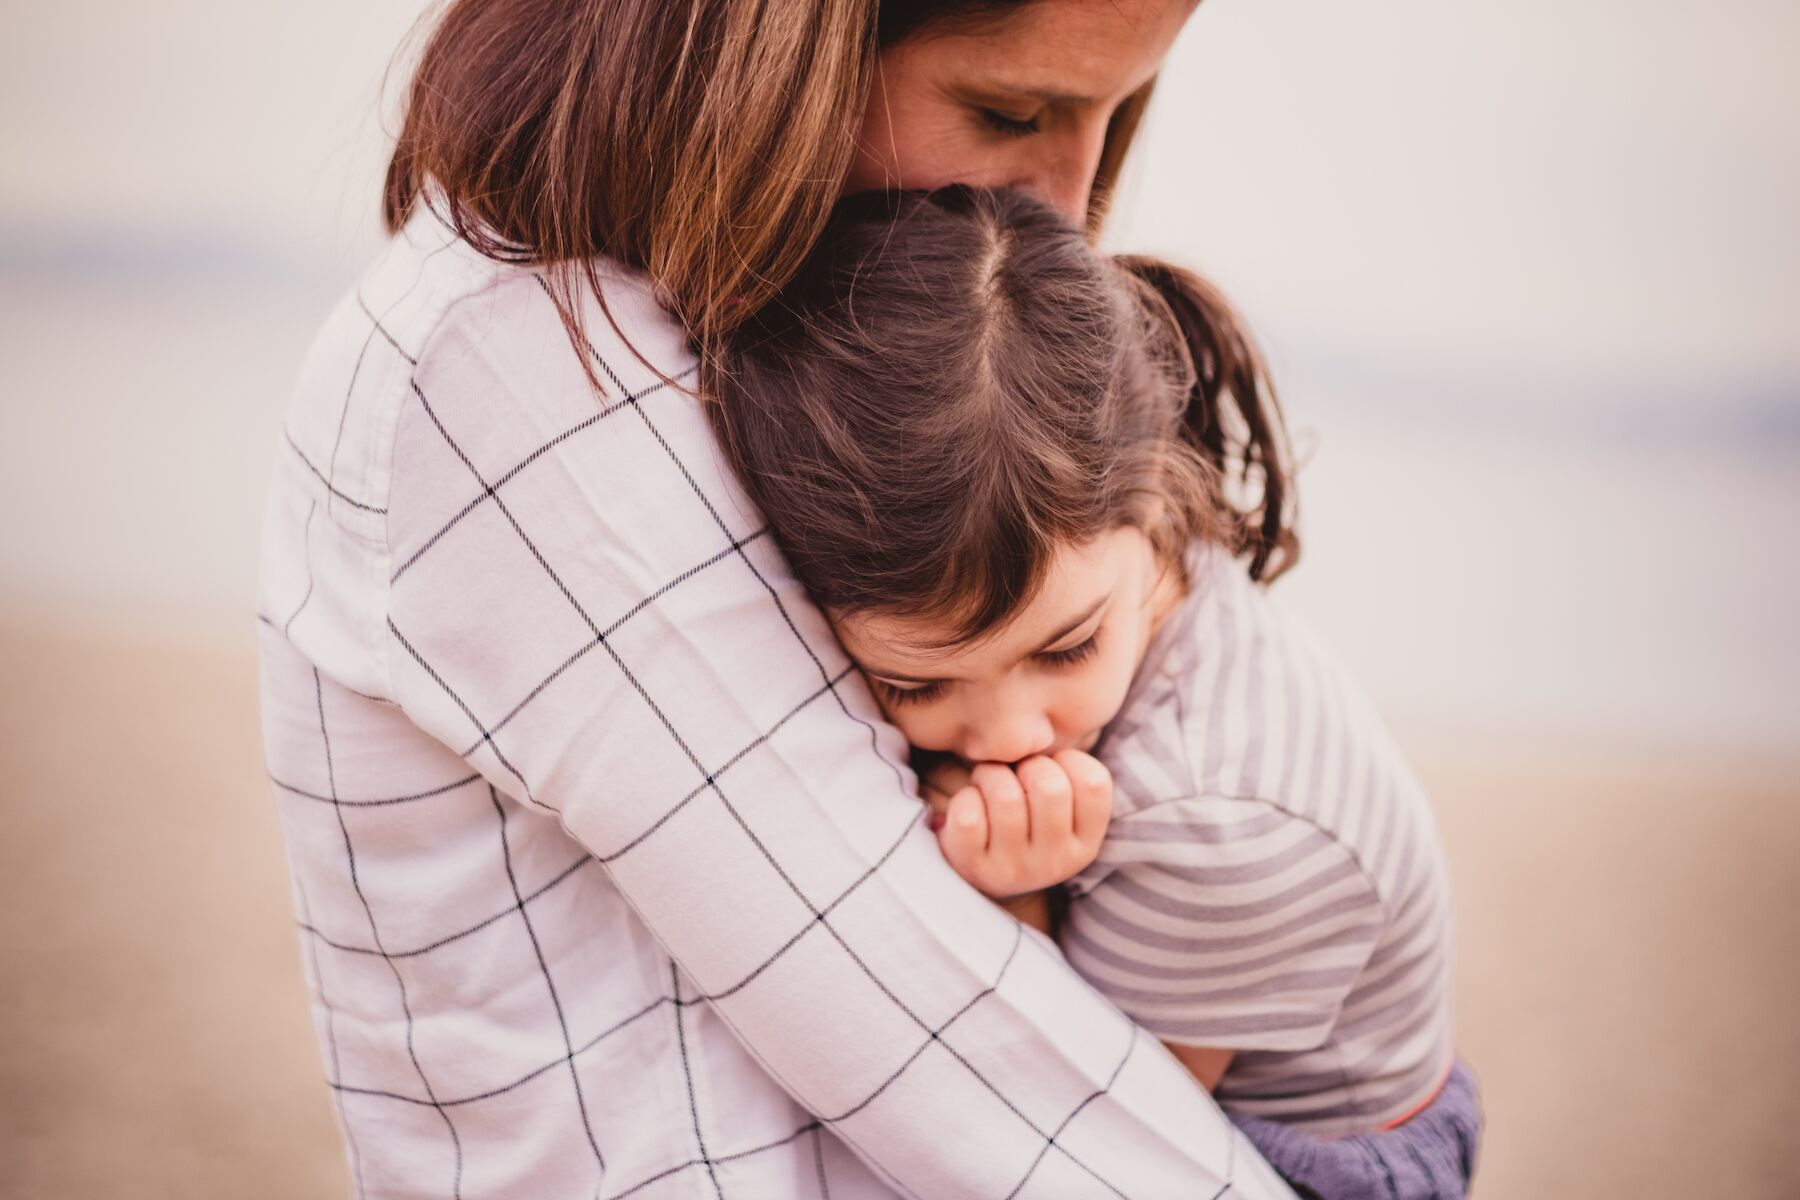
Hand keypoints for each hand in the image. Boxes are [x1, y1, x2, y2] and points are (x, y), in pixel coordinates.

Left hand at [921, 751, 1111, 898]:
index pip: (1094, 783)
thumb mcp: (1060, 807)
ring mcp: (1016, 869)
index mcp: (1086, 842)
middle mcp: (1056, 862)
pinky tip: (969, 806)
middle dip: (1026, 764)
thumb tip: (1054, 714)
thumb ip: (1067, 773)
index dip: (1069, 760)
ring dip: (990, 776)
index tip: (1052, 767)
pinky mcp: (975, 869)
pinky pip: (969, 816)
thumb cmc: (1025, 822)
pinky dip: (964, 799)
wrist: (984, 879)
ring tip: (987, 782)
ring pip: (1006, 797)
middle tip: (1015, 772)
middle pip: (1049, 786)